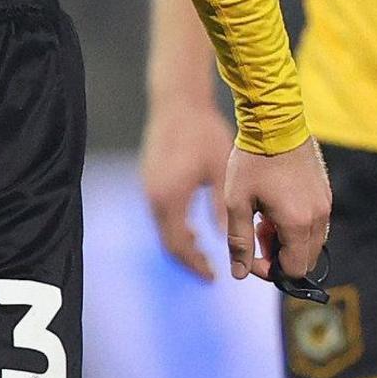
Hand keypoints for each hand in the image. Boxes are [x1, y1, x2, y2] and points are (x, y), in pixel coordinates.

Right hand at [140, 97, 232, 278]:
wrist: (177, 101)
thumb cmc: (203, 132)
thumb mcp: (221, 172)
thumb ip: (222, 208)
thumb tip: (228, 241)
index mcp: (171, 199)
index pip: (180, 246)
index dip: (196, 264)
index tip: (213, 276)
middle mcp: (154, 198)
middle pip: (168, 242)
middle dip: (189, 259)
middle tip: (210, 270)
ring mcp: (148, 188)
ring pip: (163, 229)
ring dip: (182, 243)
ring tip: (205, 251)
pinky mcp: (149, 180)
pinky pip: (161, 214)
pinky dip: (176, 227)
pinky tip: (194, 226)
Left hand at [222, 138, 332, 284]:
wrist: (274, 122)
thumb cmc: (252, 161)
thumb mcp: (237, 203)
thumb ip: (239, 242)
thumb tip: (240, 274)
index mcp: (297, 223)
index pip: (295, 269)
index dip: (272, 271)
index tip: (252, 257)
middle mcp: (318, 217)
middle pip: (307, 259)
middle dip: (281, 256)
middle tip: (258, 233)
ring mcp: (325, 204)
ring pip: (313, 242)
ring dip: (290, 241)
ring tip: (266, 218)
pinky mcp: (326, 192)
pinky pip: (317, 223)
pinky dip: (298, 226)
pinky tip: (278, 206)